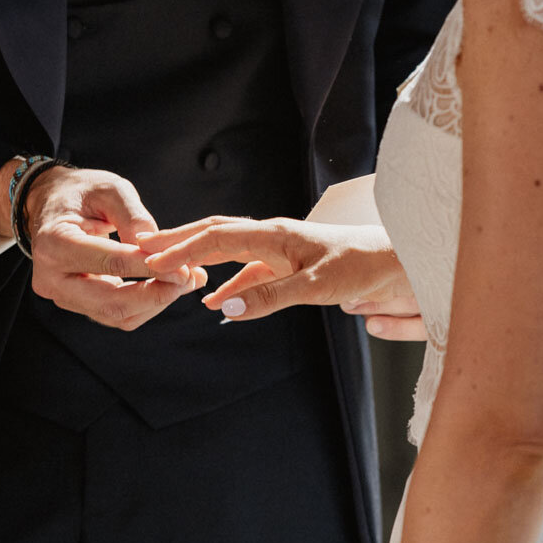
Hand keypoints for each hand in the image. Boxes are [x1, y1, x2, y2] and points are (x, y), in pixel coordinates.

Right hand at [21, 168, 206, 327]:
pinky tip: (167, 285)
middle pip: (111, 303)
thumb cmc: (81, 192)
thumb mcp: (110, 189)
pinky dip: (145, 304)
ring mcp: (62, 295)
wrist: (52, 204)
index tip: (184, 268)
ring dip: (155, 302)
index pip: (109, 263)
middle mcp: (52, 277)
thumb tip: (158, 250)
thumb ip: (134, 217)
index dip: (150, 268)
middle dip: (155, 295)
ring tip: (186, 280)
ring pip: (116, 315)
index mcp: (55, 243)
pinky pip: (115, 313)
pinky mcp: (76, 303)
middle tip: (189, 280)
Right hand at [137, 215, 416, 324]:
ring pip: (228, 252)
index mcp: (275, 234)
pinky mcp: (290, 267)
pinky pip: (247, 272)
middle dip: (178, 242)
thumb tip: (224, 307)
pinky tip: (215, 301)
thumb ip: (270, 297)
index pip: (216, 237)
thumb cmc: (363, 267)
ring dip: (197, 260)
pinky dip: (226, 284)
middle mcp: (273, 237)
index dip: (181, 248)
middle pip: (215, 235)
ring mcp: (280, 251)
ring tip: (167, 269)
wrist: (398, 263)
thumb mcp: (317, 287)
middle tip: (143, 250)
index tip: (151, 259)